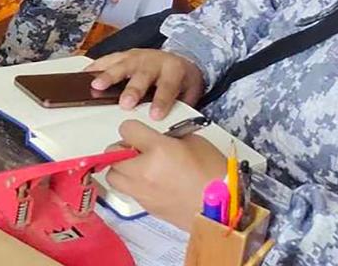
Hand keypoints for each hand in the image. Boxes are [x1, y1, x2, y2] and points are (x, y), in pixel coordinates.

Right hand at [85, 49, 204, 118]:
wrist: (180, 58)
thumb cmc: (181, 80)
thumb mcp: (189, 93)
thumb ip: (179, 107)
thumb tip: (170, 128)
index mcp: (174, 70)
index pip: (168, 87)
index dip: (161, 101)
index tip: (155, 116)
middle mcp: (154, 61)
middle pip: (142, 75)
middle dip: (133, 90)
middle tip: (125, 104)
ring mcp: (137, 56)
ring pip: (123, 65)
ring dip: (109, 76)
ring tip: (97, 86)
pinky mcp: (124, 55)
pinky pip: (108, 59)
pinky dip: (97, 67)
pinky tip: (86, 74)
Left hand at [106, 120, 227, 229]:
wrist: (224, 210)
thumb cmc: (216, 176)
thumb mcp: (194, 142)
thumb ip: (170, 136)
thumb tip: (158, 138)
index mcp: (158, 150)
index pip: (127, 129)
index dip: (133, 128)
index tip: (140, 131)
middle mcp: (144, 171)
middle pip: (113, 152)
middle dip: (123, 148)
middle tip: (138, 149)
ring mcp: (143, 191)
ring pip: (113, 175)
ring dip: (122, 168)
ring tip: (138, 166)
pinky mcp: (146, 207)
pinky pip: (129, 191)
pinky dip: (133, 184)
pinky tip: (150, 182)